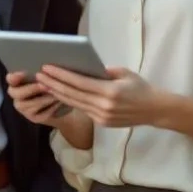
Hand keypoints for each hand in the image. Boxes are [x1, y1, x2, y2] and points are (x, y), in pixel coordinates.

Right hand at [6, 71, 93, 148]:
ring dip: (44, 99)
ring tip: (56, 93)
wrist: (60, 105)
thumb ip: (42, 73)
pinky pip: (41, 114)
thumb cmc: (50, 85)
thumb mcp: (45, 77)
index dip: (14, 77)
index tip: (22, 73)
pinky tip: (59, 102)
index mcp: (17, 83)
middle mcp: (17, 97)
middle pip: (15, 93)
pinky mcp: (34, 119)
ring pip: (29, 105)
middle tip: (44, 85)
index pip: (10, 79)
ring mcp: (24, 109)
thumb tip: (46, 68)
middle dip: (31, 89)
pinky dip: (51, 108)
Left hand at [37, 65, 167, 127]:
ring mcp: (101, 117)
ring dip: (57, 94)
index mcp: (110, 92)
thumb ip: (104, 71)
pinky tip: (59, 95)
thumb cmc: (140, 87)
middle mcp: (103, 106)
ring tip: (44, 84)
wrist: (154, 110)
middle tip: (38, 75)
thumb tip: (84, 68)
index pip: (79, 83)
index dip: (61, 75)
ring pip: (74, 104)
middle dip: (53, 84)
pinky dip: (69, 102)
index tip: (47, 68)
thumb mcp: (124, 73)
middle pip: (72, 94)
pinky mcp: (101, 123)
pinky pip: (82, 110)